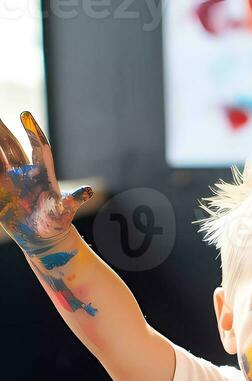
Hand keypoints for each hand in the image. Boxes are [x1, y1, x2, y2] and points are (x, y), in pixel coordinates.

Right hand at [0, 111, 91, 253]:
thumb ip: (72, 200)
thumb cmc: (57, 225)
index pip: (37, 147)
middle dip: (1, 129)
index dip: (32, 131)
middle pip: (10, 145)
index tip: (25, 114)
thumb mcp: (64, 213)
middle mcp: (24, 172)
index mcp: (42, 174)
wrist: (44, 239)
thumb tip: (88, 191)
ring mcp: (9, 180)